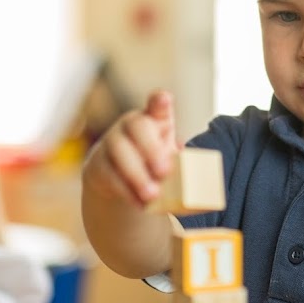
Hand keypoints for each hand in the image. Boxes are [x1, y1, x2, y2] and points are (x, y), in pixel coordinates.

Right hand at [81, 90, 182, 206]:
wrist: (119, 175)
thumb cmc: (153, 161)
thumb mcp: (169, 158)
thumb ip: (184, 168)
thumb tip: (206, 195)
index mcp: (154, 119)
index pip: (156, 105)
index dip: (160, 102)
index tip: (164, 99)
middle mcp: (130, 125)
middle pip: (137, 127)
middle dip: (151, 149)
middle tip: (165, 172)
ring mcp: (111, 142)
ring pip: (119, 152)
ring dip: (137, 175)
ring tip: (152, 195)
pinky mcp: (97, 164)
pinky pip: (109, 175)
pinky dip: (126, 191)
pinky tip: (140, 203)